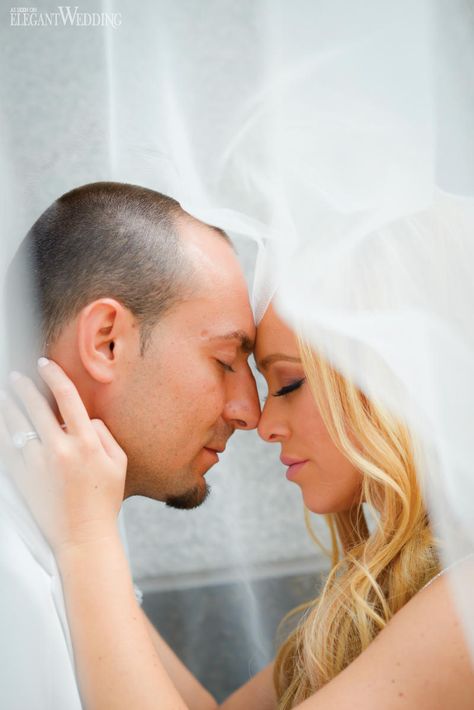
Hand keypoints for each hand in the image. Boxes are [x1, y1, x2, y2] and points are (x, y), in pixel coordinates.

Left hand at [0, 358, 126, 555]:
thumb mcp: (119, 463)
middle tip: (15, 377)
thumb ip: (104, 435)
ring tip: (3, 394)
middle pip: (35, 406)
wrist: (83, 536)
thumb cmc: (104, 501)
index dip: (53, 376)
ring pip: (15, 424)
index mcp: (86, 442)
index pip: (66, 397)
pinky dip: (2, 431)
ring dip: (7, 405)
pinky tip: (0, 422)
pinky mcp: (22, 477)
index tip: (44, 365)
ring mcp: (37, 463)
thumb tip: (86, 419)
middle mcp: (59, 449)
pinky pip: (6, 447)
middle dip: (23, 387)